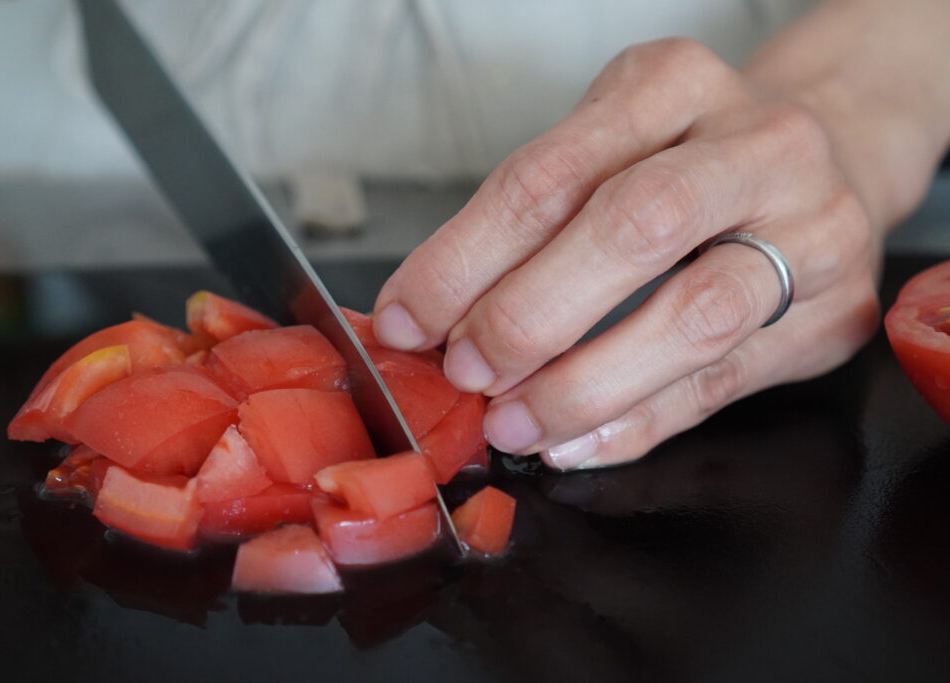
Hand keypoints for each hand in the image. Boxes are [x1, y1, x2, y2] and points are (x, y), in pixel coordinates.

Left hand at [372, 38, 881, 469]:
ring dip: (585, 382)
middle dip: (529, 315)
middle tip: (467, 370)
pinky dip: (639, 420)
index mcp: (673, 84)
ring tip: (514, 421)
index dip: (464, 258)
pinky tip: (577, 441)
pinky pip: (723, 382)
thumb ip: (530, 221)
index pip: (548, 174)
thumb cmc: (687, 156)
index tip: (408, 318)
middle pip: (634, 227)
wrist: (830, 154)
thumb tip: (429, 317)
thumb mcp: (607, 145)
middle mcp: (756, 144)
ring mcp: (811, 227)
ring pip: (695, 314)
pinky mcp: (831, 312)